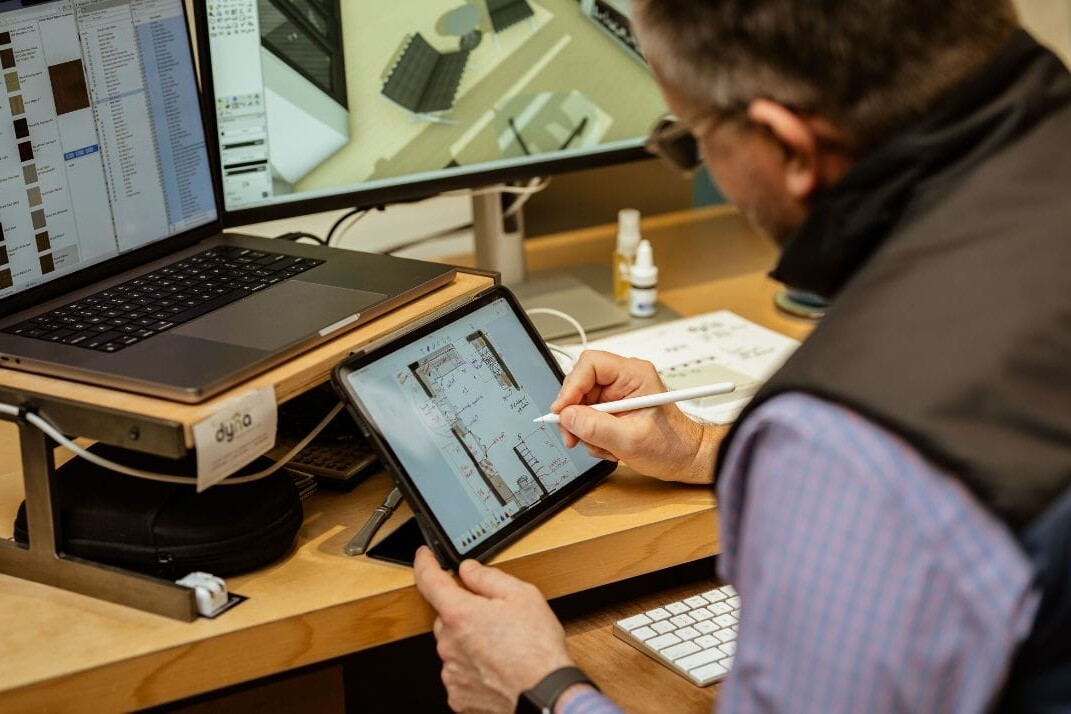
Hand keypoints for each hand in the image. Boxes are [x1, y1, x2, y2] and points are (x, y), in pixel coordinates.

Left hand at [414, 547, 574, 712]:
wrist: (545, 693)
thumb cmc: (537, 649)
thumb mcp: (522, 595)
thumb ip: (488, 578)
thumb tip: (469, 570)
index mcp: (460, 614)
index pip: (429, 581)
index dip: (424, 564)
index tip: (424, 557)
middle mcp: (449, 643)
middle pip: (447, 617)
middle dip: (465, 613)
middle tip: (495, 618)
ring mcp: (452, 672)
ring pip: (454, 646)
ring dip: (470, 642)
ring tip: (503, 648)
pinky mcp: (459, 695)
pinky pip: (460, 672)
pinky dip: (474, 668)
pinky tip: (497, 667)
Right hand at [552, 350, 719, 482]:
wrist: (686, 459)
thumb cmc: (672, 446)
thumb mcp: (630, 440)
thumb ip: (595, 427)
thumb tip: (566, 417)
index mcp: (634, 375)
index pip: (591, 364)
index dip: (571, 386)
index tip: (562, 410)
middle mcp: (625, 379)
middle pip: (582, 385)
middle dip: (576, 414)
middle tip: (572, 437)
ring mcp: (619, 394)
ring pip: (582, 404)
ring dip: (586, 429)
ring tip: (604, 446)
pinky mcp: (615, 408)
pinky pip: (589, 416)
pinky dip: (592, 435)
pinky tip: (608, 446)